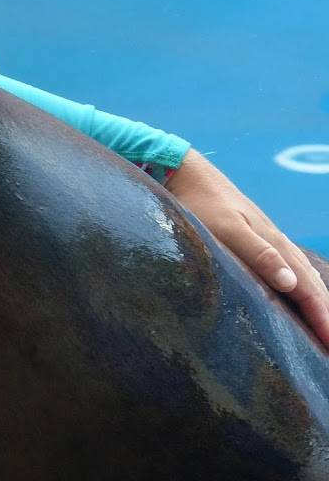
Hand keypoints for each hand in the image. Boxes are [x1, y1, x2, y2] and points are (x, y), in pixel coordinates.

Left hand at [166, 149, 328, 347]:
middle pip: (311, 284)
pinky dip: (301, 285)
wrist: (187, 174)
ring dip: (317, 302)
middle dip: (325, 315)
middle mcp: (277, 243)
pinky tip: (300, 292)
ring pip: (302, 276)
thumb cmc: (202, 204)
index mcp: (275, 245)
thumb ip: (258, 254)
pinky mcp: (256, 237)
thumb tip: (291, 284)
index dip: (321, 317)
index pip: (307, 289)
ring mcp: (268, 239)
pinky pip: (289, 266)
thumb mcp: (228, 230)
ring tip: (325, 327)